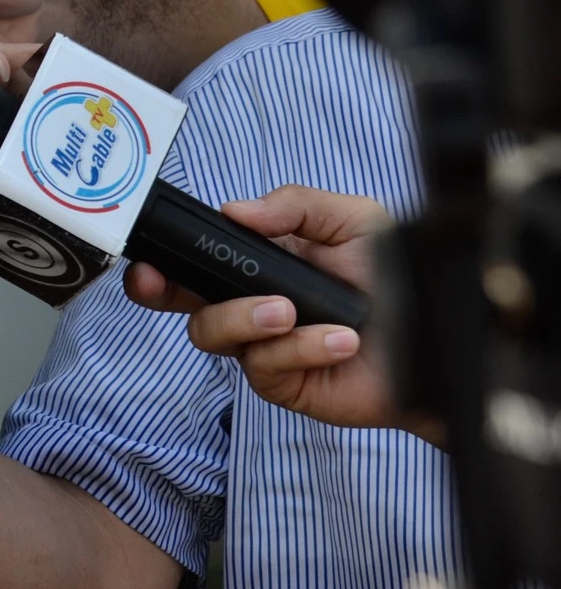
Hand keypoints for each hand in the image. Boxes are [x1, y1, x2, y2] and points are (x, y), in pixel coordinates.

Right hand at [122, 185, 437, 443]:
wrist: (441, 335)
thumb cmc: (398, 276)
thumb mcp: (351, 219)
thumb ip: (294, 204)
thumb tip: (235, 210)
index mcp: (261, 264)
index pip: (198, 261)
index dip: (162, 261)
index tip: (147, 258)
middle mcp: (254, 306)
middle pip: (183, 303)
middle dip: (161, 291)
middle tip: (161, 285)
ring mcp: (265, 347)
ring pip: (212, 334)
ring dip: (243, 318)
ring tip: (291, 311)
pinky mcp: (285, 383)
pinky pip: (264, 367)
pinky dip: (299, 349)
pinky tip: (338, 340)